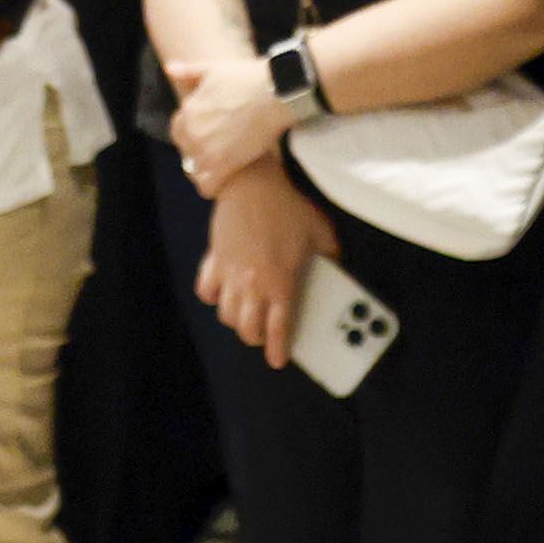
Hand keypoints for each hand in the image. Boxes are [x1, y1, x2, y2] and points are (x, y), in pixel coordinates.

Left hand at [169, 54, 298, 195]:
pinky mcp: (223, 165)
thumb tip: (169, 69)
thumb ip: (189, 72)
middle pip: (186, 153)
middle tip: (224, 150)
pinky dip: (214, 186)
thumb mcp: (214, 69)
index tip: (212, 134)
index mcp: (188, 111)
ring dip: (207, 170)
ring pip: (195, 171)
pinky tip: (227, 179)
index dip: (193, 133)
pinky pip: (206, 186)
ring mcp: (205, 150)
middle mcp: (192, 132)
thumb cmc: (248, 78)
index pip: (178, 131)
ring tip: (227, 164)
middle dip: (200, 153)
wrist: (277, 93)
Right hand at [200, 168, 333, 367]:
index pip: (278, 326)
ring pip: (226, 314)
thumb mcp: (319, 230)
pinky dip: (213, 298)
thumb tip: (336, 264)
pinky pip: (207, 290)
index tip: (278, 360)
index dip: (278, 348)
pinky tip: (223, 295)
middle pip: (247, 328)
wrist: (251, 182)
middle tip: (264, 337)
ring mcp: (229, 272)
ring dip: (237, 322)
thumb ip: (330, 253)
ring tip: (246, 318)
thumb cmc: (286, 205)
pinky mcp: (214, 259)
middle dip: (256, 339)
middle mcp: (252, 283)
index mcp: (280, 281)